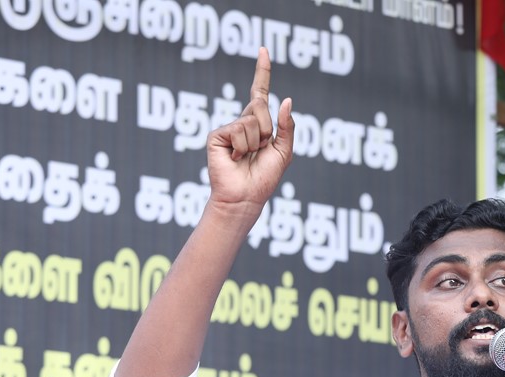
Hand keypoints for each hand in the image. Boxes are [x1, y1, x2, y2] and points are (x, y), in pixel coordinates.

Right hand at [206, 47, 294, 218]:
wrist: (245, 198)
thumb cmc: (264, 178)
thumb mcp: (284, 152)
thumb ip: (287, 127)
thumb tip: (287, 99)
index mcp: (259, 124)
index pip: (260, 92)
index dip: (262, 71)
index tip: (263, 50)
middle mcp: (243, 122)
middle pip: (260, 106)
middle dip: (267, 130)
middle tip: (259, 150)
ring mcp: (229, 128)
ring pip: (252, 120)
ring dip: (255, 142)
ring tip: (247, 157)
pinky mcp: (217, 135)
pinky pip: (238, 130)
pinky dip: (242, 147)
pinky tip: (235, 158)